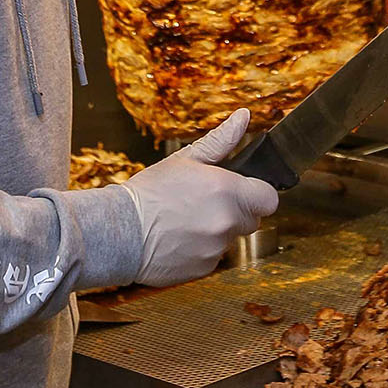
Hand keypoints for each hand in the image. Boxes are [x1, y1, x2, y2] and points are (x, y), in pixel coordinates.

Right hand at [122, 109, 280, 286]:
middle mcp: (226, 222)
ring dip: (216, 231)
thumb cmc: (149, 192)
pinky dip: (201, 250)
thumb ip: (221, 140)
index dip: (257, 193)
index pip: (269, 198)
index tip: (242, 191)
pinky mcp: (203, 269)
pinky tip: (179, 239)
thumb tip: (243, 118)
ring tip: (185, 221)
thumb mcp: (185, 159)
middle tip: (204, 203)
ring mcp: (216, 249)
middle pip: (251, 220)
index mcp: (227, 190)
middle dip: (236, 211)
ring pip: (230, 239)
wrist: (118, 230)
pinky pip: (213, 258)